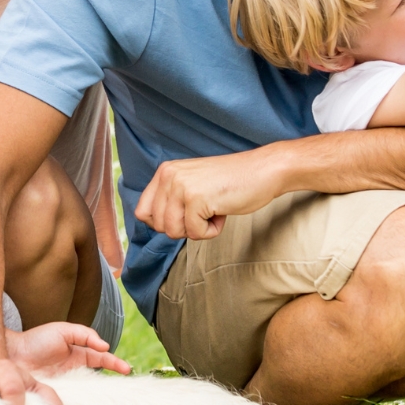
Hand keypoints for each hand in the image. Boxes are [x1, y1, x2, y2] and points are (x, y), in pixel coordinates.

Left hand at [0, 324, 131, 404]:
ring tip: (115, 396)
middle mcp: (74, 367)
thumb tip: (104, 347)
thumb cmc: (36, 339)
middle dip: (113, 376)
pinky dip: (84, 400)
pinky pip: (74, 397)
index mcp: (78, 352)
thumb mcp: (64, 331)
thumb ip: (85, 334)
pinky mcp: (58, 391)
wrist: (13, 354)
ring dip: (101, 390)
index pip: (101, 358)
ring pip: (89, 386)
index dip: (114, 362)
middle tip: (127, 379)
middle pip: (99, 373)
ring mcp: (67, 380)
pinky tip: (92, 403)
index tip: (126, 369)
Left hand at [134, 148, 286, 240]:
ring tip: (213, 210)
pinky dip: (212, 230)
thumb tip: (155, 224)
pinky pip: (195, 233)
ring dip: (197, 229)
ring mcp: (181, 186)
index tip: (184, 217)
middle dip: (183, 228)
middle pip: (159, 226)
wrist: (262, 171)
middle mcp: (169, 176)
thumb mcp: (191, 184)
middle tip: (204, 212)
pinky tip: (222, 211)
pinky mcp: (197, 198)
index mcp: (165, 171)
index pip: (142, 211)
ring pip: (174, 232)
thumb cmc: (232, 182)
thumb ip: (171, 199)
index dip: (163, 223)